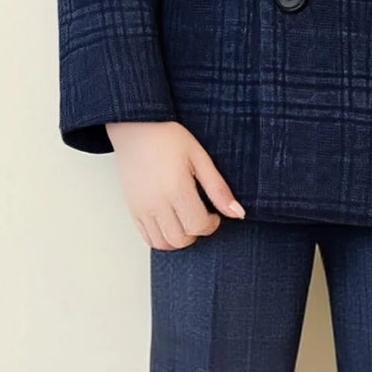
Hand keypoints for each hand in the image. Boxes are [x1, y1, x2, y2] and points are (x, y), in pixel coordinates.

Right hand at [107, 120, 244, 248]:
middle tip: (200, 215)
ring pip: (163, 244)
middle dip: (196, 232)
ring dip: (179, 238)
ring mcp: (141, 208)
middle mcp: (156, 203)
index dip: (212, 224)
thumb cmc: (168, 138)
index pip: (198, 226)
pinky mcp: (132, 210)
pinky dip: (162, 238)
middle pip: (181, 239)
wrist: (136, 127)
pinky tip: (171, 221)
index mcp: (176, 188)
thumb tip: (238, 213)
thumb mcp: (200, 158)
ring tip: (185, 219)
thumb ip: (218, 189)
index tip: (214, 213)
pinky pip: (148, 238)